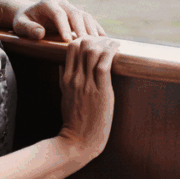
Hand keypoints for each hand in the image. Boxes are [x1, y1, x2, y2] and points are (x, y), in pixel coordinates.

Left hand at [13, 0, 106, 41]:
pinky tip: (103, 39)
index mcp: (47, 3)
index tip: (67, 40)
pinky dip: (96, 28)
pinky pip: (89, 20)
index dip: (64, 26)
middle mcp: (61, 3)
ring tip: (96, 42)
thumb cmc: (24, 21)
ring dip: (91, 29)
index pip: (58, 13)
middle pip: (75, 13)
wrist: (30, 15)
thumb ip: (28, 28)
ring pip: (84, 16)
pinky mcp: (77, 15)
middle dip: (80, 28)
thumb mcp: (20, 25)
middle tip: (85, 43)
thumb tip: (40, 33)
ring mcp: (70, 8)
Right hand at [58, 36, 118, 160]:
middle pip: (82, 45)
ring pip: (93, 52)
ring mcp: (87, 84)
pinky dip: (111, 52)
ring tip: (113, 43)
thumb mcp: (64, 96)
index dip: (84, 38)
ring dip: (105, 43)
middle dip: (95, 38)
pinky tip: (117, 48)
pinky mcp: (100, 91)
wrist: (79, 140)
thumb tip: (62, 65)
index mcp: (66, 78)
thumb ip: (63, 79)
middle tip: (106, 40)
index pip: (71, 47)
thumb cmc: (74, 119)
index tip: (95, 40)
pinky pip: (104, 64)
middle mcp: (75, 78)